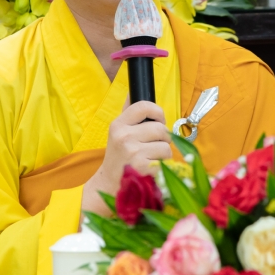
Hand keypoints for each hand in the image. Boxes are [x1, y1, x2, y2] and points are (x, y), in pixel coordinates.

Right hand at [82, 101, 170, 216]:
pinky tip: (150, 169)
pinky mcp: (143, 169)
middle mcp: (124, 137)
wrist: (108, 184)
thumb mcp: (117, 132)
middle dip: (162, 138)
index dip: (157, 112)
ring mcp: (133, 154)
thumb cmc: (118, 156)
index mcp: (118, 125)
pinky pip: (165, 162)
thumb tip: (131, 90)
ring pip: (166, 147)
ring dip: (163, 154)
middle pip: (161, 129)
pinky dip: (162, 167)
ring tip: (150, 158)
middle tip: (153, 145)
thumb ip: (128, 112)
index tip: (159, 120)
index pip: (144, 106)